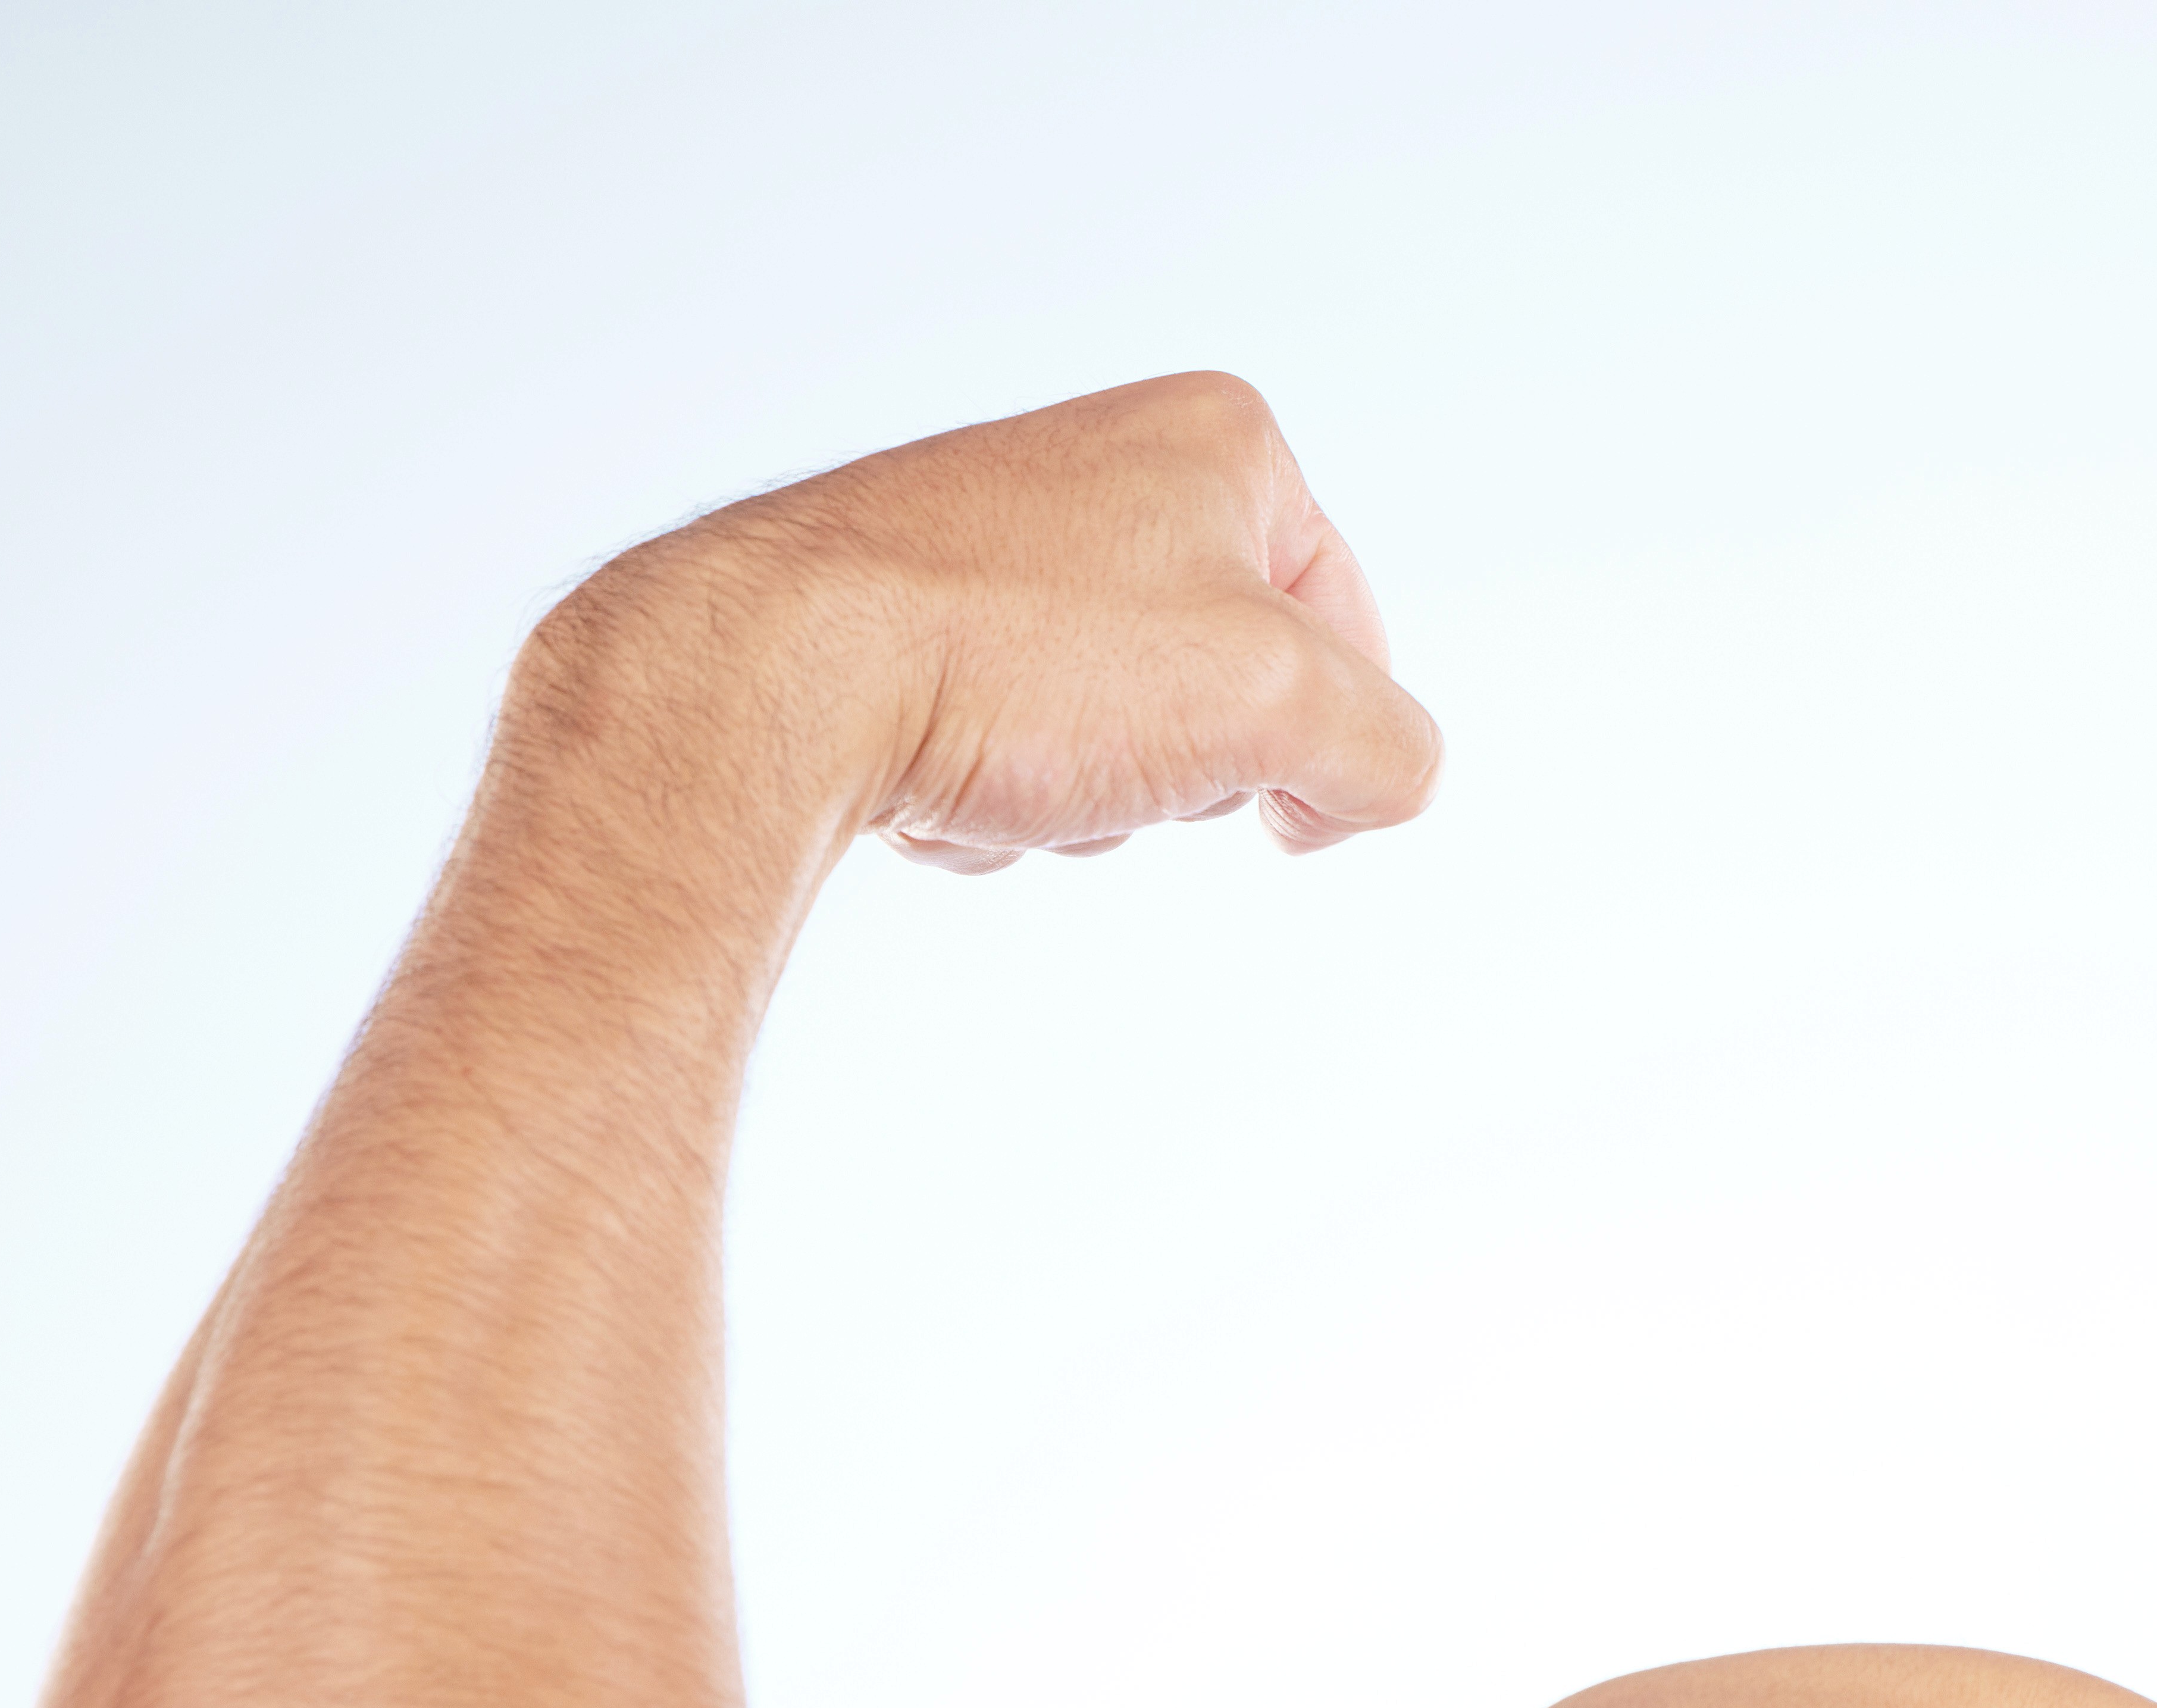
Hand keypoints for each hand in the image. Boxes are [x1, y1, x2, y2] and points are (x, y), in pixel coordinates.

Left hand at [540, 373, 1441, 872]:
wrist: (775, 673)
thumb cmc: (1026, 657)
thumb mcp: (1276, 701)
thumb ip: (1381, 747)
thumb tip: (1380, 785)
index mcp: (1220, 443)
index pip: (1350, 634)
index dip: (1328, 749)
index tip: (1276, 815)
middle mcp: (1105, 469)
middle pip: (1219, 696)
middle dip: (1173, 772)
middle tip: (1105, 761)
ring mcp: (996, 543)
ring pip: (1107, 740)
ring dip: (1075, 800)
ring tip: (1005, 768)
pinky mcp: (903, 623)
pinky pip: (1001, 755)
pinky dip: (984, 800)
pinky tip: (931, 782)